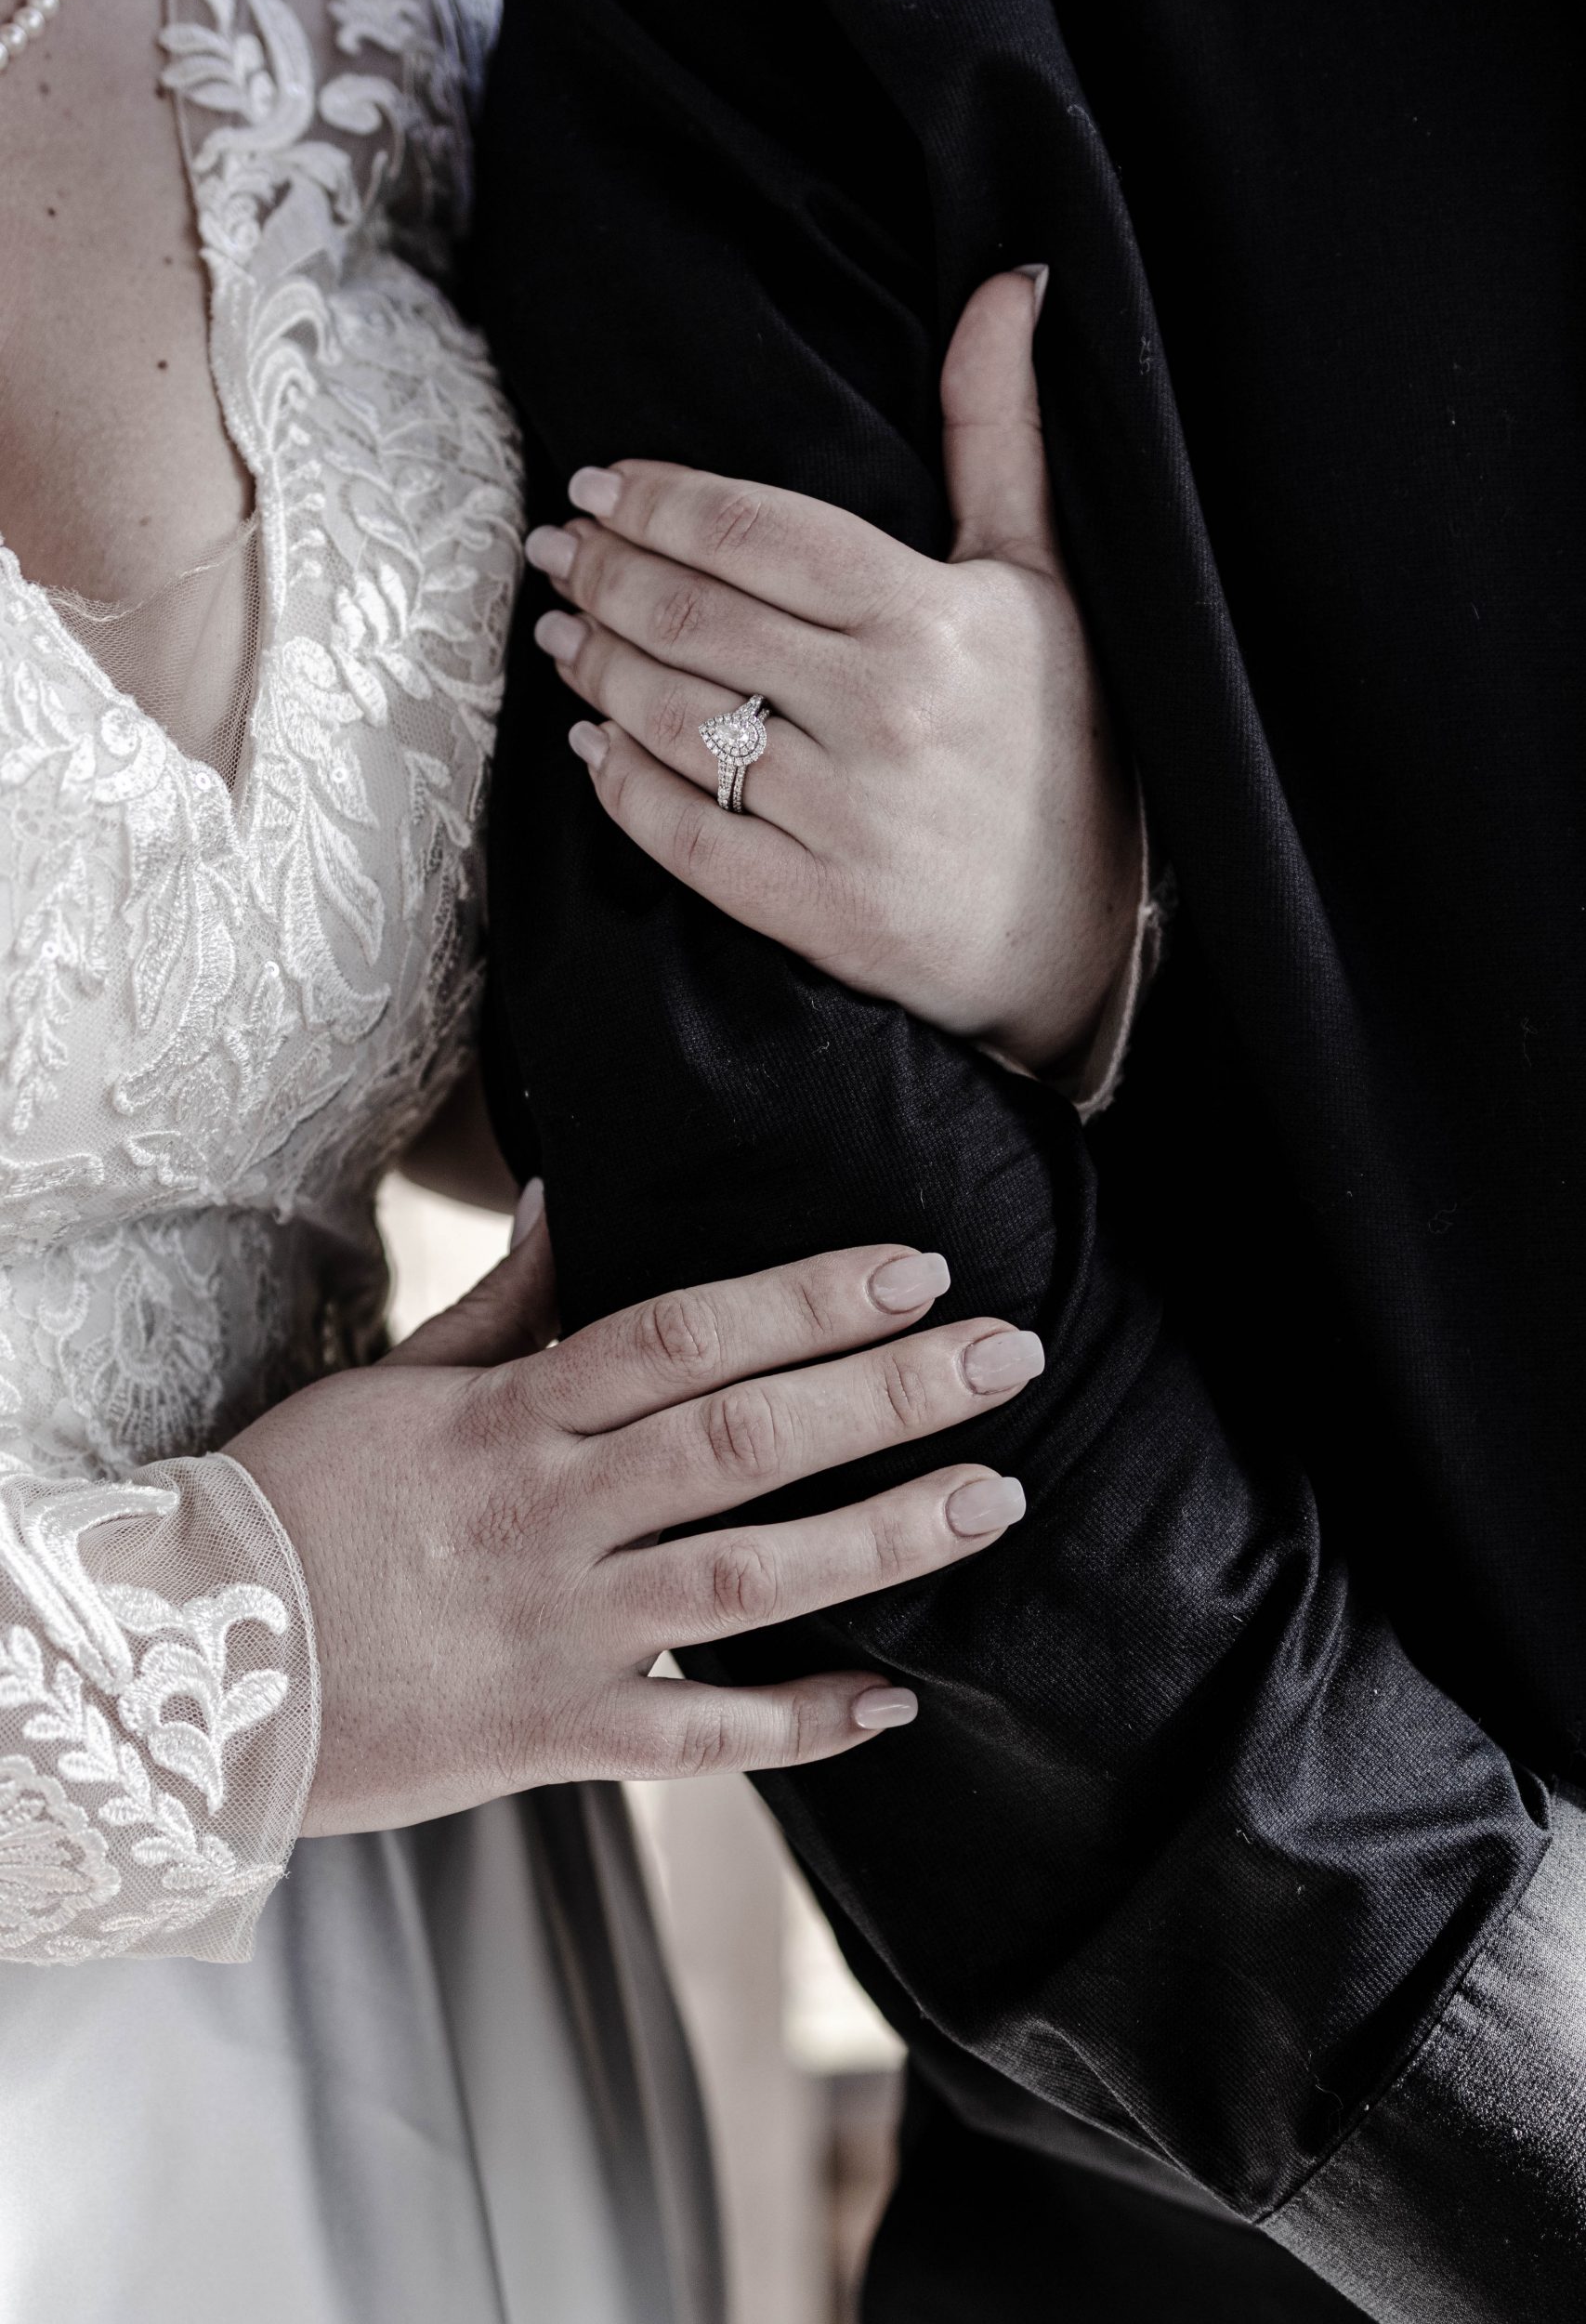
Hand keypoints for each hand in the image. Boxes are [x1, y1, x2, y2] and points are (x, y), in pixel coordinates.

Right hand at [227, 1205, 1041, 1835]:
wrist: (185, 1672)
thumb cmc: (296, 1504)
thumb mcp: (395, 1382)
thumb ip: (509, 1301)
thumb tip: (581, 1195)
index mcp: (512, 1417)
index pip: (687, 1336)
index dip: (810, 1300)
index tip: (915, 1271)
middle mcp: (546, 1515)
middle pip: (745, 1439)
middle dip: (890, 1393)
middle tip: (1011, 1357)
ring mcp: (555, 1632)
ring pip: (745, 1581)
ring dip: (881, 1538)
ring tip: (994, 1499)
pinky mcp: (549, 1737)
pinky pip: (694, 1739)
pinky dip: (797, 1724)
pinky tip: (895, 1702)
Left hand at [527, 269, 1141, 1071]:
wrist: (1085, 941)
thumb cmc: (1064, 747)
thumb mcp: (1042, 583)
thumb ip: (999, 434)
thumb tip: (1007, 284)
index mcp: (931, 619)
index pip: (753, 532)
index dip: (657, 500)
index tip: (597, 484)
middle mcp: (883, 713)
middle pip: (692, 617)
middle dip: (602, 573)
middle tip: (555, 551)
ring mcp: (845, 820)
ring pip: (670, 718)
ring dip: (596, 666)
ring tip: (561, 633)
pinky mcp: (816, 911)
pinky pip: (680, 835)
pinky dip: (619, 783)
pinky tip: (591, 744)